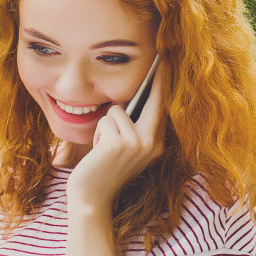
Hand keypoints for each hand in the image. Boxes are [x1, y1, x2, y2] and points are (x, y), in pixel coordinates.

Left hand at [62, 57, 168, 214]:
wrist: (91, 198)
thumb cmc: (102, 173)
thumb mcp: (124, 151)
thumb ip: (132, 130)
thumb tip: (127, 104)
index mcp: (155, 145)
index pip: (161, 109)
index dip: (163, 86)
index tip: (165, 65)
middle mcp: (151, 144)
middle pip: (154, 101)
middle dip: (156, 79)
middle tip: (160, 58)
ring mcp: (137, 144)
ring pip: (117, 111)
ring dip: (104, 125)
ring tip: (102, 147)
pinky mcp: (118, 144)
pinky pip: (105, 120)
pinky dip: (97, 133)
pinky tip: (97, 151)